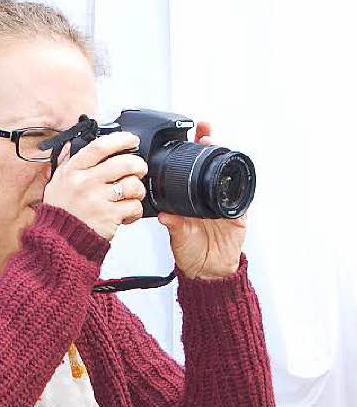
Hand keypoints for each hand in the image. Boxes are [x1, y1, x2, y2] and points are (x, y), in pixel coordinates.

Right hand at [43, 131, 147, 241]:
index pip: (100, 147)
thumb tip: (71, 144)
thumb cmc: (61, 210)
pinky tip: (127, 212)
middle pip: (124, 164)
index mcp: (74, 170)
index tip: (131, 139)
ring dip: (138, 189)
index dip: (121, 140)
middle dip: (138, 164)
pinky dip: (135, 210)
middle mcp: (86, 183)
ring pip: (133, 185)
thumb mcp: (56, 181)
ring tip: (133, 193)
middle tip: (139, 169)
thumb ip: (66, 161)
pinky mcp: (109, 217)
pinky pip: (134, 207)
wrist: (59, 239)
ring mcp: (98, 200)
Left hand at [158, 122, 245, 279]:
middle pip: (213, 165)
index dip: (193, 151)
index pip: (192, 169)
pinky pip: (242, 201)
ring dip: (227, 161)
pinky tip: (238, 177)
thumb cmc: (190, 250)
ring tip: (219, 146)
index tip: (190, 136)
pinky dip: (242, 190)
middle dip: (211, 146)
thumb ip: (173, 225)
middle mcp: (208, 197)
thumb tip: (163, 215)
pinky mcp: (239, 216)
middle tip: (205, 135)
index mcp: (192, 198)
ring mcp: (224, 204)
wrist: (206, 271)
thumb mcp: (178, 235)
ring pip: (229, 177)